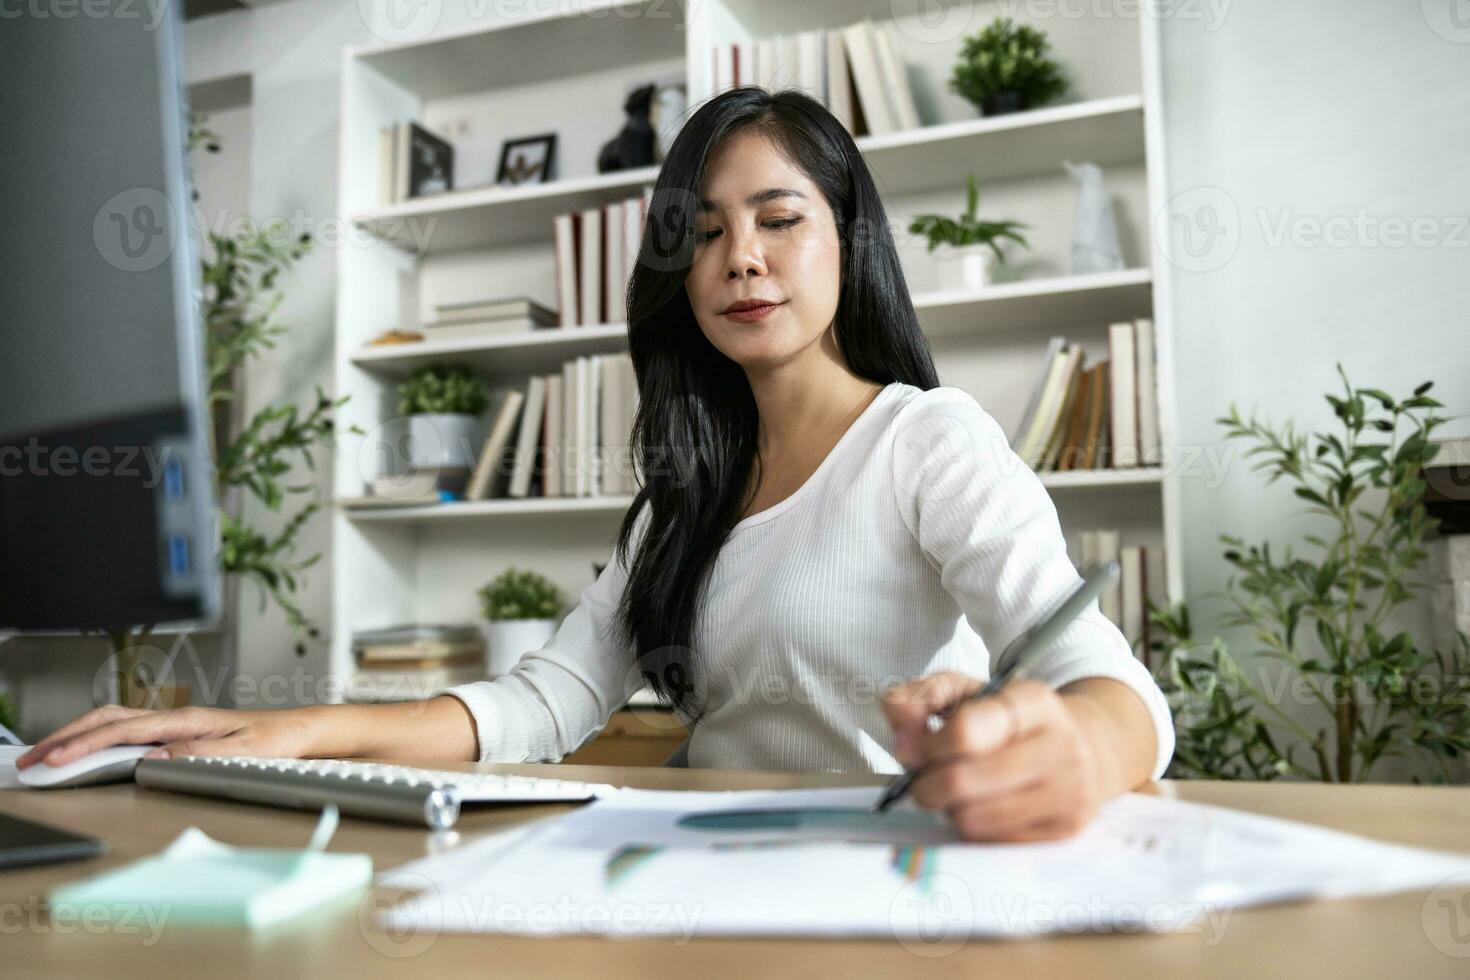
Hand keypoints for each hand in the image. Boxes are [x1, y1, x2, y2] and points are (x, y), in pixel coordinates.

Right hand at [14, 705, 322, 769]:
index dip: (86, 745)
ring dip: (78, 735)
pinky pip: (127, 731)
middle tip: (33, 758)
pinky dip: (97, 738)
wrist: (299, 731)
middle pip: (108, 719)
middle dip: (66, 736)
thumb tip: (159, 757)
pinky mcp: (177, 733)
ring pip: (114, 722)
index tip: (57, 760)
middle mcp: (177, 718)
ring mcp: (175, 724)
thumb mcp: (245, 752)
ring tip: (47, 754)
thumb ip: (203, 753)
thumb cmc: (276, 739)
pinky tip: (87, 750)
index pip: (124, 731)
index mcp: (187, 720)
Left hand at [880, 672, 1105, 841]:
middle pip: (963, 782)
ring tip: (955, 794)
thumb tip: (897, 723)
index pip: (964, 732)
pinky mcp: (1066, 830)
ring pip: (975, 819)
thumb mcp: (969, 692)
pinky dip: (974, 828)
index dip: (927, 746)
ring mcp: (1069, 792)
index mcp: (1035, 701)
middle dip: (927, 786)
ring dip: (950, 810)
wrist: (1086, 748)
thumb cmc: (1012, 721)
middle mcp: (1061, 745)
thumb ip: (922, 697)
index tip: (916, 750)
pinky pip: (994, 842)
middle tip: (924, 781)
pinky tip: (981, 808)